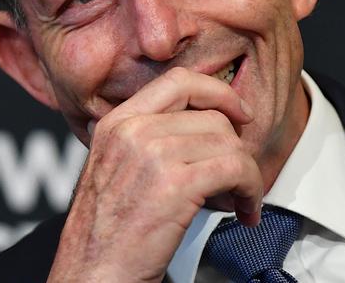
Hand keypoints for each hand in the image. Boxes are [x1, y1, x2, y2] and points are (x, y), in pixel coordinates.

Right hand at [47, 67, 263, 282]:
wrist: (93, 275)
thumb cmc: (104, 233)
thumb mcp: (113, 168)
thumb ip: (143, 139)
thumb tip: (192, 130)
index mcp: (118, 122)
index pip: (179, 81)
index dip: (218, 92)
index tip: (238, 111)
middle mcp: (133, 130)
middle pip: (212, 117)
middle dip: (237, 148)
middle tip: (239, 175)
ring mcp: (153, 154)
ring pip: (228, 144)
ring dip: (247, 174)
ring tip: (241, 198)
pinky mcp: (175, 184)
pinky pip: (235, 170)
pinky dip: (251, 190)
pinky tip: (245, 210)